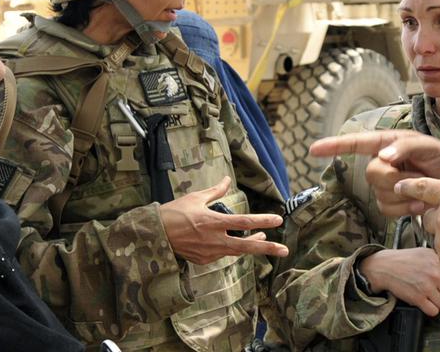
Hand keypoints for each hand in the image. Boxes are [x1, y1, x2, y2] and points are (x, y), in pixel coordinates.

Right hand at [158, 176, 288, 264]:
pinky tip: (233, 241)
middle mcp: (214, 240)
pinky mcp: (204, 260)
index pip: (243, 222)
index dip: (262, 221)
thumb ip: (215, 191)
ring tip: (263, 240)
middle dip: (267, 248)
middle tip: (284, 250)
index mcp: (213, 222)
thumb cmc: (174, 213)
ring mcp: (209, 252)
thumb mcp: (195, 198)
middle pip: (246, 246)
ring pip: (236, 251)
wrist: (155, 235)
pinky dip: (229, 247)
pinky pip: (222, 254)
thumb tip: (227, 179)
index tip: (278, 220)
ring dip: (251, 245)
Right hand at [310, 131, 439, 215]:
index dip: (333, 146)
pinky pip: (386, 210)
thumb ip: (405, 147)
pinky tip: (418, 204)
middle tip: (415, 177)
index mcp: (386, 144)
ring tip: (421, 191)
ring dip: (403, 195)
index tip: (313, 150)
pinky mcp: (391, 203)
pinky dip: (404, 209)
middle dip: (395, 179)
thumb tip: (383, 156)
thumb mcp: (428, 145)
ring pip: (379, 194)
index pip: (355, 143)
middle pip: (371, 174)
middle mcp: (382, 162)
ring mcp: (385, 185)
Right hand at [359, 248, 439, 316]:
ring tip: (435, 302)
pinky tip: (427, 305)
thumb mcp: (425, 253)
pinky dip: (432, 310)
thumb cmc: (404, 260)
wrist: (385, 267)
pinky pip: (434, 311)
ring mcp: (426, 287)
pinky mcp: (418, 298)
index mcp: (438, 262)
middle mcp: (434, 274)